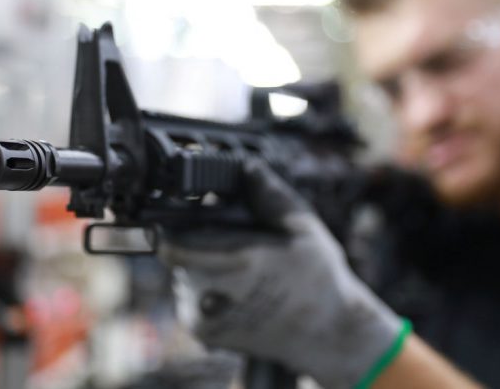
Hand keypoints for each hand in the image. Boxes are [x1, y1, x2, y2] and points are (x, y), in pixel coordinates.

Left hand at [159, 160, 403, 388]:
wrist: (325, 335)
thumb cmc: (318, 279)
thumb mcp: (303, 228)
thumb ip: (270, 196)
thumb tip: (247, 165)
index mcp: (240, 263)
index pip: (174, 242)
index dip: (174, 223)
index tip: (189, 212)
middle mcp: (213, 294)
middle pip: (180, 250)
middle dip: (199, 237)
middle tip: (235, 238)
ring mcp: (204, 317)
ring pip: (183, 271)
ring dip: (202, 261)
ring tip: (242, 265)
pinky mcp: (202, 333)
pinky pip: (189, 294)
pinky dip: (205, 285)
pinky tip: (237, 286)